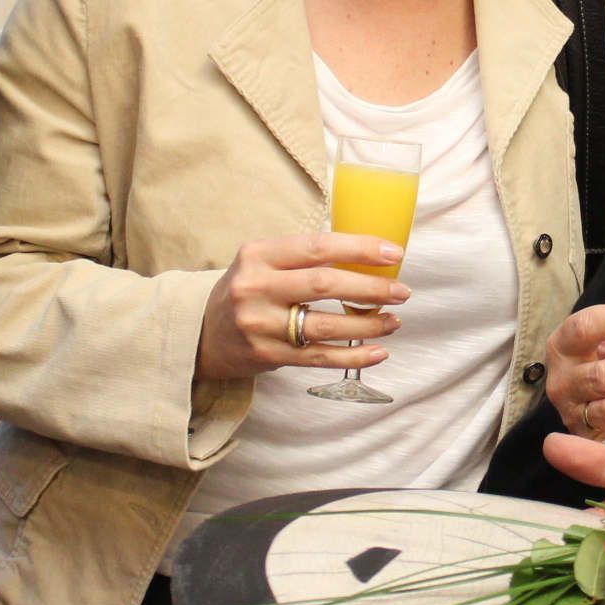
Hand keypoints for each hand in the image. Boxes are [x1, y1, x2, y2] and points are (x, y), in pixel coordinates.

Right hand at [195, 232, 408, 383]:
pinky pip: (318, 358)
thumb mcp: (263, 262)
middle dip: (370, 289)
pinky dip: (352, 357)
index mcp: (258, 254)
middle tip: (402, 292)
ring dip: (367, 325)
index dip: (359, 248)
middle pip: (324, 285)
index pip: (317, 246)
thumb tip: (368, 254)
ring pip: (325, 326)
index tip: (394, 253)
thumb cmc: (248, 290)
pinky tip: (377, 352)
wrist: (201, 333)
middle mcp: (256, 287)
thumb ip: (303, 257)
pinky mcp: (266, 355)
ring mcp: (259, 324)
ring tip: (394, 321)